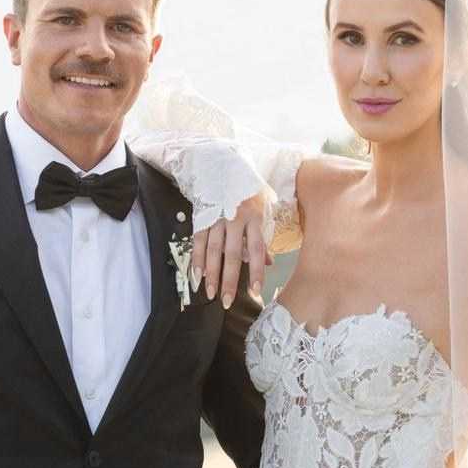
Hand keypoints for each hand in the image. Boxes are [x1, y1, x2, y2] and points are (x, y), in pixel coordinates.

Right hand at [192, 191, 270, 308]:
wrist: (226, 165)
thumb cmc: (249, 191)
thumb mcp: (264, 208)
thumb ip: (264, 236)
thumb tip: (269, 262)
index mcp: (255, 217)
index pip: (257, 248)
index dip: (256, 270)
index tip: (255, 289)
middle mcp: (235, 218)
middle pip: (232, 254)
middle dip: (228, 279)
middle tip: (226, 301)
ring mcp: (217, 218)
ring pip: (213, 250)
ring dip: (211, 274)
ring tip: (210, 293)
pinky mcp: (203, 217)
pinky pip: (199, 241)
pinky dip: (198, 258)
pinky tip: (197, 275)